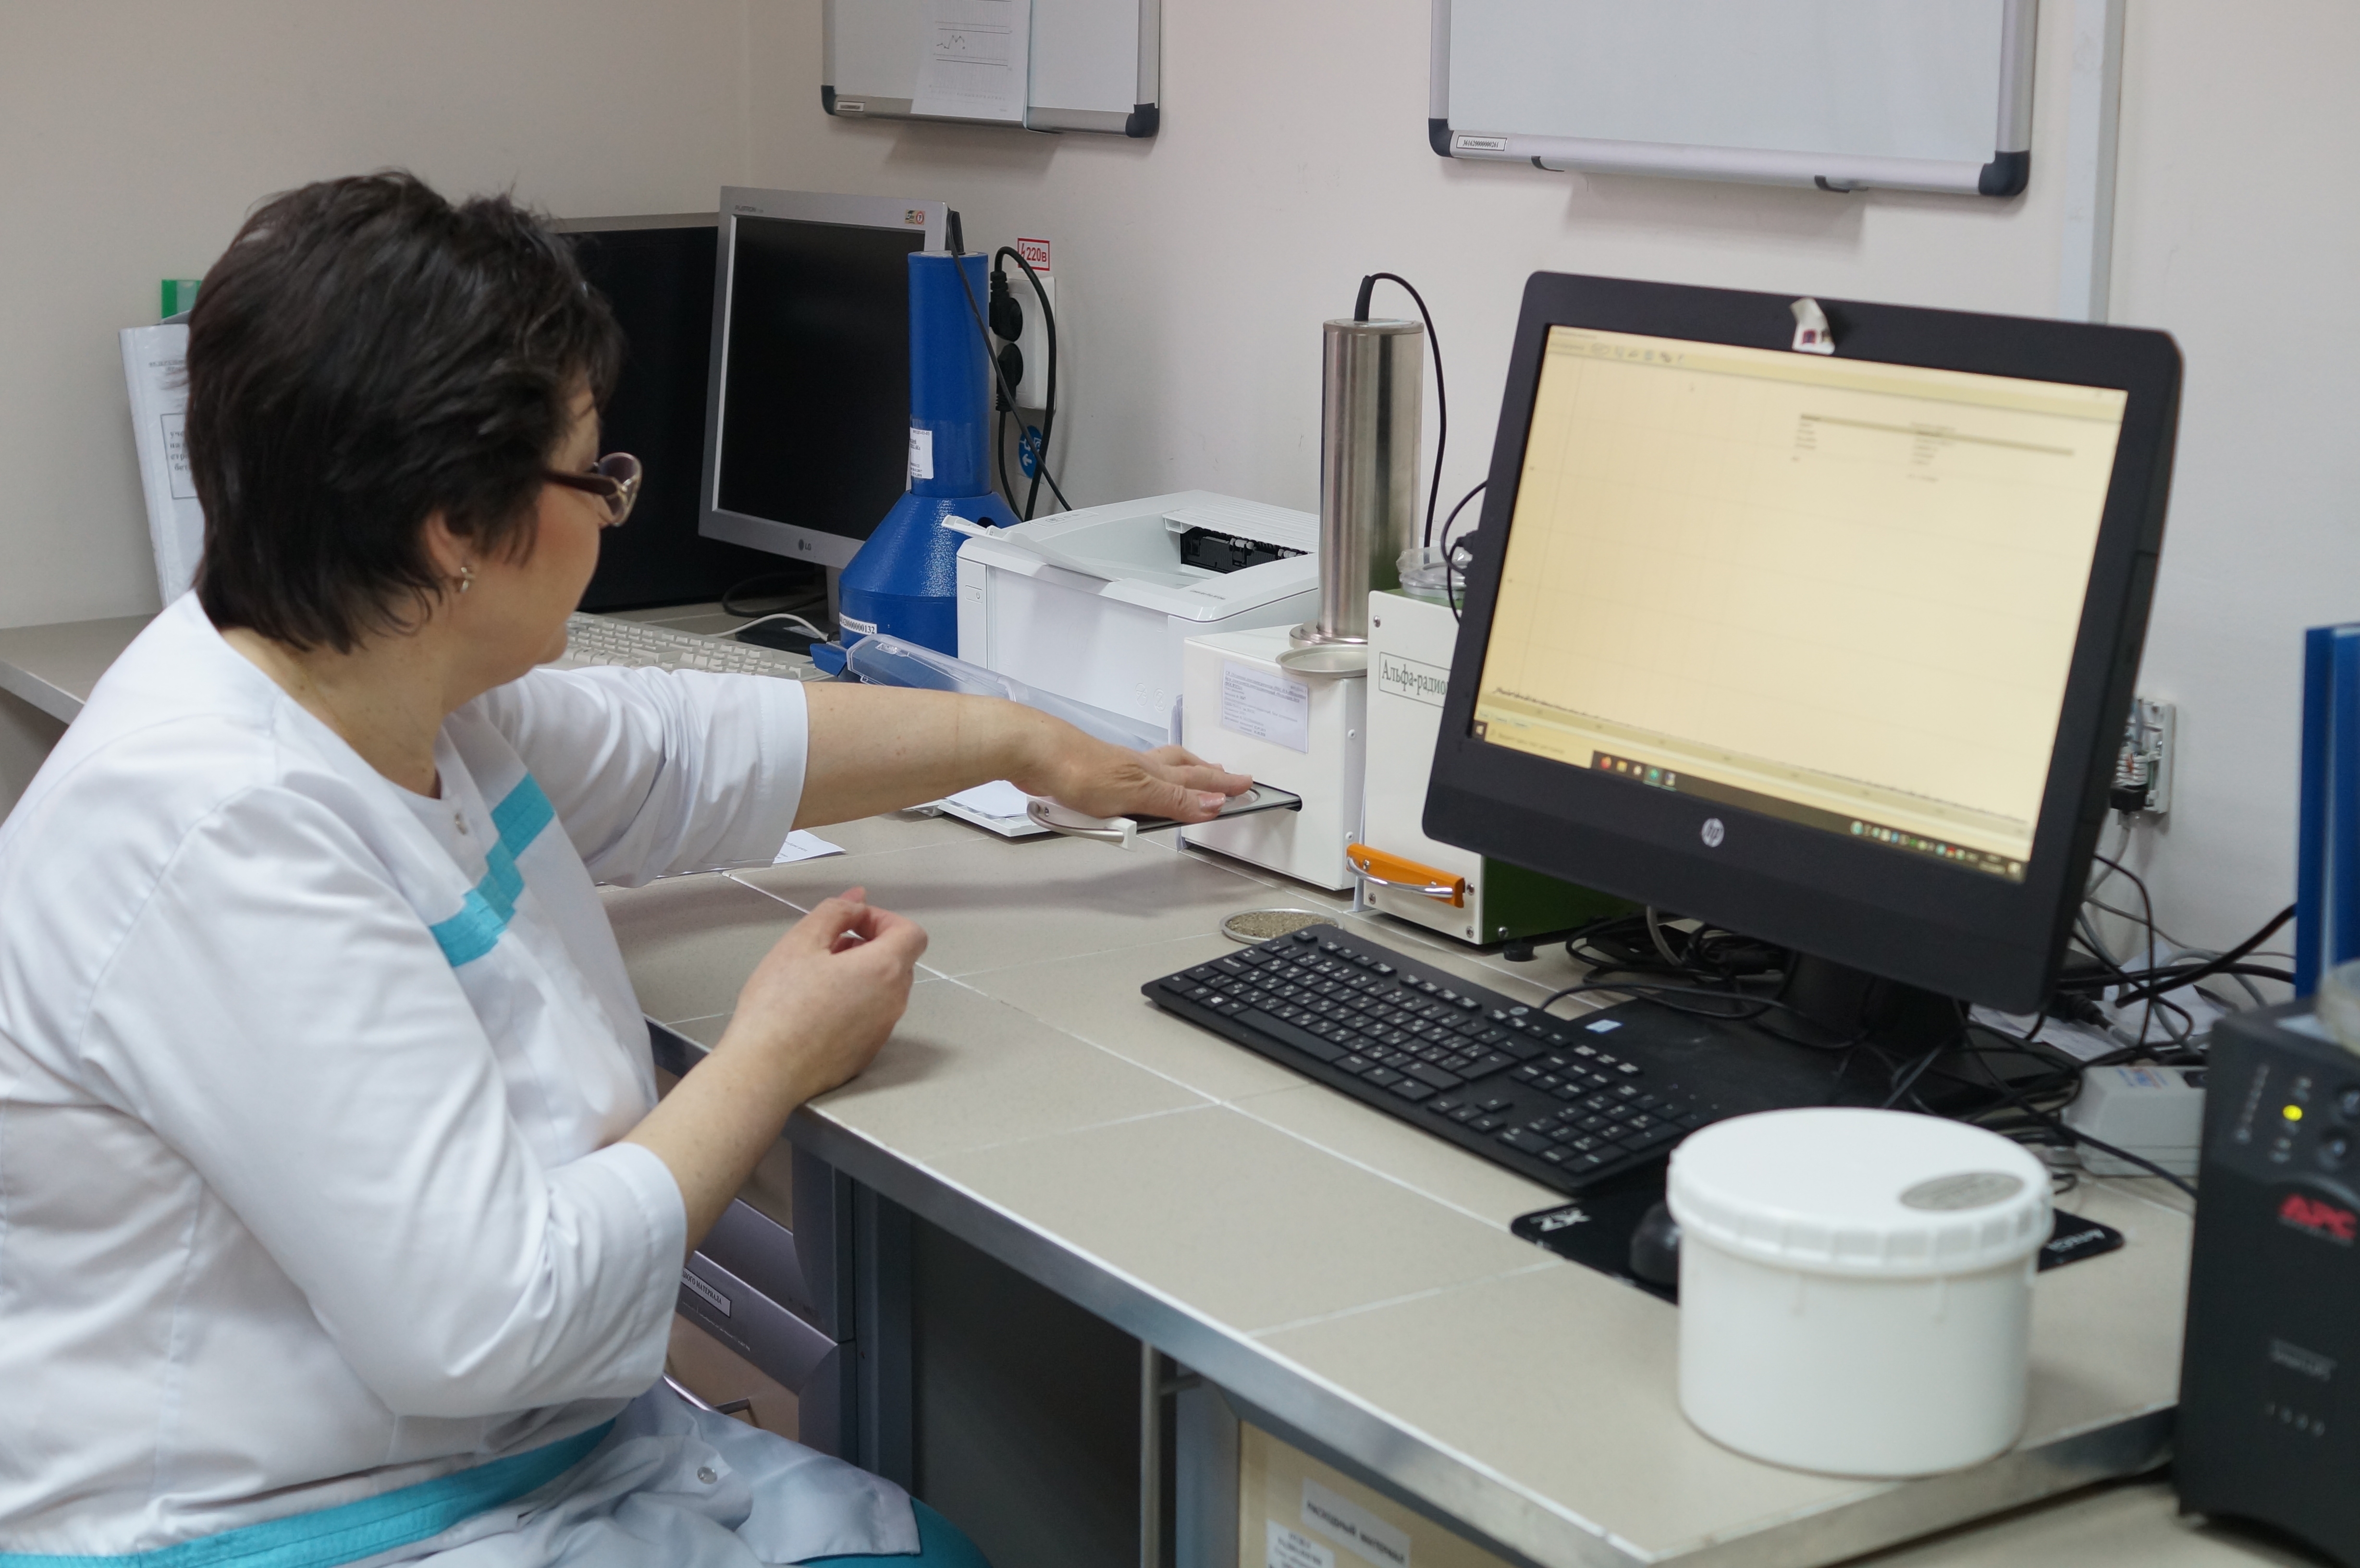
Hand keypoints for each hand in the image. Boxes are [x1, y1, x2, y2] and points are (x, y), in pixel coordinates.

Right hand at [717, 889, 928, 1100]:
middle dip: (869, 945)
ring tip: (816, 978)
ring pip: (883, 990)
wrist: (765, 1071)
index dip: (882, 920)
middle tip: (826, 949)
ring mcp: (883, 1031)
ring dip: (860, 974)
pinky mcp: (867, 1053)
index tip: (849, 924)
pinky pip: (871, 1017)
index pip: (911, 933)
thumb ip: (835, 912)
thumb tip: (859, 900)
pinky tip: (815, 1010)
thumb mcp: (801, 942)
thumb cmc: (779, 1004)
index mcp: (884, 969)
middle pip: (898, 961)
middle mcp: (894, 1002)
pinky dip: (854, 1004)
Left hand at [1014, 733, 1251, 823]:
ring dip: (1176, 773)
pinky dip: (1141, 781)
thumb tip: (1213, 804)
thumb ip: (1173, 801)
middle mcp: (1137, 767)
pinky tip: (1134, 788)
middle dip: (1205, 773)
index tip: (1244, 785)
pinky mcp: (1092, 778)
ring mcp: (1115, 771)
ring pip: (1154, 770)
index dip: (1221, 785)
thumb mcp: (1135, 792)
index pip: (1197, 781)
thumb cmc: (1079, 768)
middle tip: (1223, 774)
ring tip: (1189, 776)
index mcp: (1153, 772)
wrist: (1034, 753)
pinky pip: (1126, 781)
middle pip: (1180, 768)